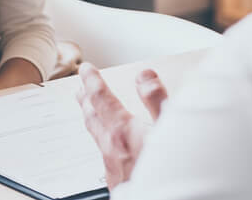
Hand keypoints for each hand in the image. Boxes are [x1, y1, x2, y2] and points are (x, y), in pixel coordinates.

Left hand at [76, 63, 166, 189]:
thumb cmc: (169, 172)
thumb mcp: (170, 130)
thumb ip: (157, 100)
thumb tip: (144, 77)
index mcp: (123, 131)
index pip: (101, 98)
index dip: (92, 80)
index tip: (86, 69)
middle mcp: (112, 148)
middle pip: (92, 116)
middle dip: (86, 99)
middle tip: (80, 87)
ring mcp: (111, 166)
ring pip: (95, 135)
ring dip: (90, 118)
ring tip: (88, 110)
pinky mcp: (116, 182)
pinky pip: (102, 153)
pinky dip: (100, 139)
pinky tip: (106, 145)